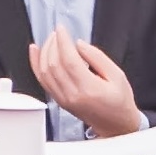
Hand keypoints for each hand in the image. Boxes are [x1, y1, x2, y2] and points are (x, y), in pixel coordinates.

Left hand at [28, 33, 143, 137]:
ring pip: (44, 71)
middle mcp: (72, 95)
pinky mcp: (58, 100)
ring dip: (44, 51)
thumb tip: (79, 44)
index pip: (69, 60)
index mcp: (89, 88)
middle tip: (58, 33)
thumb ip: (98, 58)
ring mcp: (63, 99)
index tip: (61, 29)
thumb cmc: (120, 101)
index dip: (62, 41)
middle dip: (53, 44)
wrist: (116, 125)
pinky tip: (35, 51)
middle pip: (54, 64)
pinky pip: (42, 80)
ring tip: (52, 39)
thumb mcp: (117, 76)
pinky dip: (36, 63)